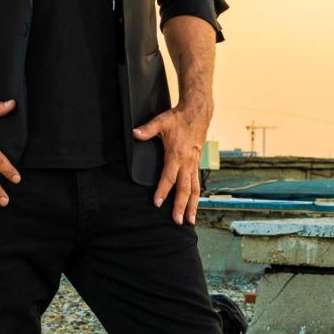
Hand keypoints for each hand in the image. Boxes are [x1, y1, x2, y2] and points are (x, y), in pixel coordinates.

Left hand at [132, 98, 210, 224]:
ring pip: (194, 190)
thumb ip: (147, 129)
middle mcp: (187, 163)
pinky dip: (196, 197)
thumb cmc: (179, 118)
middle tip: (178, 221)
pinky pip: (197, 184)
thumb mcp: (161, 121)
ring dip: (192, 206)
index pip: (169, 177)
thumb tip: (134, 133)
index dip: (163, 191)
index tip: (157, 203)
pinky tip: (193, 206)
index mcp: (177, 154)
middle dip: (181, 206)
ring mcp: (194, 164)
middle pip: (184, 189)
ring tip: (190, 221)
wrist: (198, 113)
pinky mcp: (197, 164)